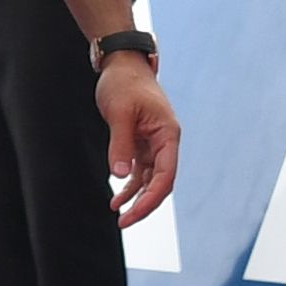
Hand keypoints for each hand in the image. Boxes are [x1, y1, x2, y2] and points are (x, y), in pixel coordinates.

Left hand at [96, 53, 181, 226]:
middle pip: (161, 182)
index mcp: (168, 134)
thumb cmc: (124, 82)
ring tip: (118, 216)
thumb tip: (120, 176)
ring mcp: (154, 143)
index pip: (166, 175)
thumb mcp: (119, 112)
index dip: (151, 198)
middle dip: (144, 204)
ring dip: (136, 198)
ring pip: (150, 180)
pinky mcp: (142, 143)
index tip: (132, 214)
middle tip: (124, 222)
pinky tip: (116, 198)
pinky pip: (140, 171)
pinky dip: (129, 185)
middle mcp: (165, 142)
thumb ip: (121, 144)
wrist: (121, 63)